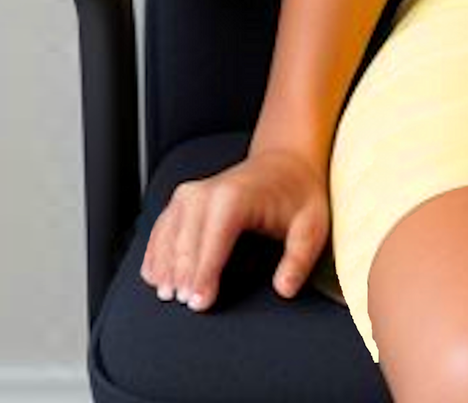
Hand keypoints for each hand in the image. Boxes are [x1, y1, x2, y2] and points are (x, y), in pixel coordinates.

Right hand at [140, 146, 329, 311]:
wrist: (285, 161)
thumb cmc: (298, 195)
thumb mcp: (312, 225)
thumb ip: (299, 258)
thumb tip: (285, 289)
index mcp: (235, 198)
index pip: (212, 244)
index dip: (204, 276)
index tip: (199, 304)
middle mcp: (207, 192)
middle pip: (185, 244)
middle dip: (183, 278)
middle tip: (187, 307)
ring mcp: (191, 193)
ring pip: (166, 238)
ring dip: (165, 269)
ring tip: (169, 297)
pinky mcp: (183, 198)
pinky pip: (160, 229)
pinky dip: (155, 253)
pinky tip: (155, 276)